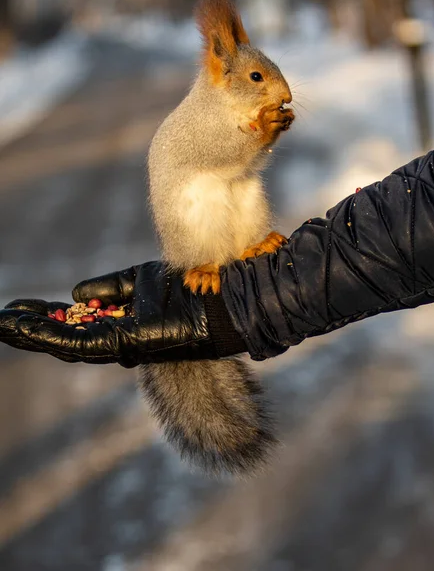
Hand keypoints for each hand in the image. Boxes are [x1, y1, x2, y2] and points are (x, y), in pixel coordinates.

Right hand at [0, 262, 236, 366]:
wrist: (217, 297)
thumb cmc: (186, 288)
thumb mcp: (139, 282)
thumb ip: (108, 288)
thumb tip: (75, 292)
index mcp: (120, 325)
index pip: (74, 324)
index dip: (44, 317)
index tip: (17, 307)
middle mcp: (117, 339)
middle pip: (64, 338)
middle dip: (31, 329)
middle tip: (1, 319)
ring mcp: (121, 345)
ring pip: (65, 345)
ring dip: (32, 334)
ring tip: (3, 324)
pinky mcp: (127, 344)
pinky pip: (81, 342)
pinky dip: (51, 334)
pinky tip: (27, 326)